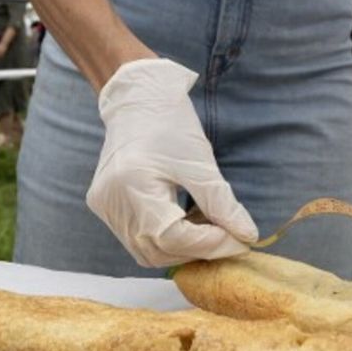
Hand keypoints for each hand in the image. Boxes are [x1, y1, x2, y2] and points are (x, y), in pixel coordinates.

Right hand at [88, 57, 257, 266]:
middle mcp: (111, 203)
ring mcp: (105, 207)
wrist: (138, 100)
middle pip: (157, 250)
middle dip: (196, 249)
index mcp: (132, 187)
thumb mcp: (201, 162)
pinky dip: (165, 236)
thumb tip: (246, 235)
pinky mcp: (105, 206)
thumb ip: (222, 203)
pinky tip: (185, 218)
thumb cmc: (170, 124)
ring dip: (181, 246)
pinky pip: (137, 236)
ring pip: (146, 249)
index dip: (209, 244)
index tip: (239, 241)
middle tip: (228, 235)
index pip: (172, 237)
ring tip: (207, 224)